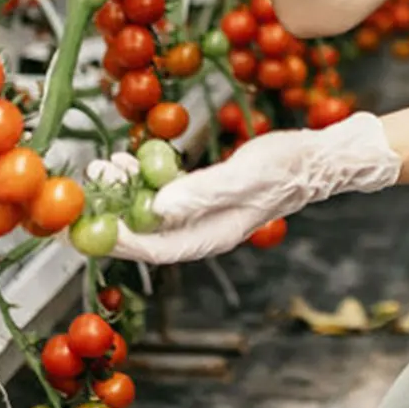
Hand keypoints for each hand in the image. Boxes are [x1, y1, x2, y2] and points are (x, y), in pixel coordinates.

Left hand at [103, 113, 402, 265]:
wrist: (320, 158)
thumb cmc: (289, 166)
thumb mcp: (245, 175)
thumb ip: (202, 193)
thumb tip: (159, 207)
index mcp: (214, 235)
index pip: (156, 249)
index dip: (117, 240)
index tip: (87, 226)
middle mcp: (205, 230)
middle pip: (148, 234)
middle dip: (114, 213)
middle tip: (89, 185)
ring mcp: (206, 213)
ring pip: (153, 212)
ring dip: (125, 193)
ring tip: (106, 165)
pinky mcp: (207, 194)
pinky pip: (166, 195)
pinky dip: (144, 181)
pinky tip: (130, 162)